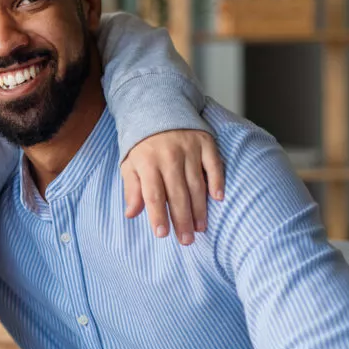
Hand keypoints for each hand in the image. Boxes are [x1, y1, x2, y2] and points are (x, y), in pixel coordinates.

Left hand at [121, 129, 224, 245]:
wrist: (157, 108)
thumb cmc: (142, 144)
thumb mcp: (130, 164)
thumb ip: (132, 188)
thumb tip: (131, 214)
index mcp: (147, 162)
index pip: (154, 195)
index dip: (158, 216)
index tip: (162, 234)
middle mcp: (168, 156)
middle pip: (177, 194)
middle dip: (182, 220)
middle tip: (187, 240)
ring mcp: (188, 148)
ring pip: (196, 184)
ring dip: (199, 208)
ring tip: (200, 227)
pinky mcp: (205, 142)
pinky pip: (214, 164)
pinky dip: (217, 181)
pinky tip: (218, 198)